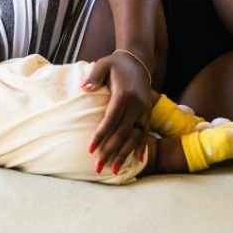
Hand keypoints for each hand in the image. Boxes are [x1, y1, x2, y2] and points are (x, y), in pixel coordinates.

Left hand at [84, 52, 152, 174]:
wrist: (137, 62)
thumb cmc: (115, 65)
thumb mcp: (103, 64)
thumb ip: (94, 77)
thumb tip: (84, 88)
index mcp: (124, 94)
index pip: (111, 119)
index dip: (101, 135)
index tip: (90, 149)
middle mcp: (137, 104)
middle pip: (122, 132)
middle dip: (110, 151)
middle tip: (98, 167)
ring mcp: (144, 110)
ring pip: (134, 136)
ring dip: (124, 154)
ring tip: (114, 170)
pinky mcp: (147, 113)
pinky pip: (145, 133)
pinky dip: (141, 147)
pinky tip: (138, 161)